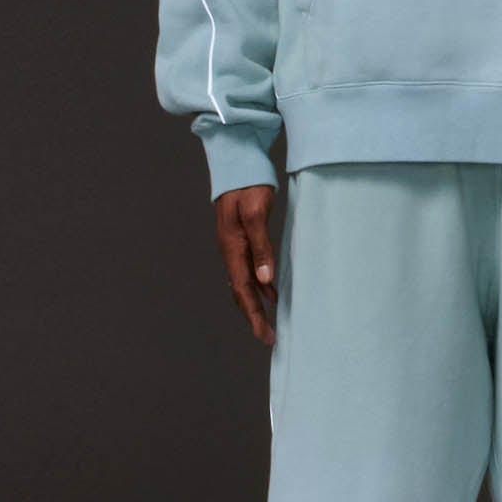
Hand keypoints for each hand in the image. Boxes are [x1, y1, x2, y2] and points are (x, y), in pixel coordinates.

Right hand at [214, 184, 278, 343]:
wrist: (237, 163)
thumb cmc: (248, 186)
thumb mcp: (257, 213)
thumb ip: (261, 247)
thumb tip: (265, 281)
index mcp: (232, 248)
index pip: (243, 291)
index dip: (255, 316)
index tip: (266, 336)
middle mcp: (230, 251)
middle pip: (241, 293)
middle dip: (254, 317)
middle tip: (270, 338)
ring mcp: (234, 246)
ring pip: (244, 284)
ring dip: (256, 305)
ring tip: (271, 322)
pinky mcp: (241, 239)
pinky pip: (248, 271)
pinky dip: (259, 286)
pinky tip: (271, 293)